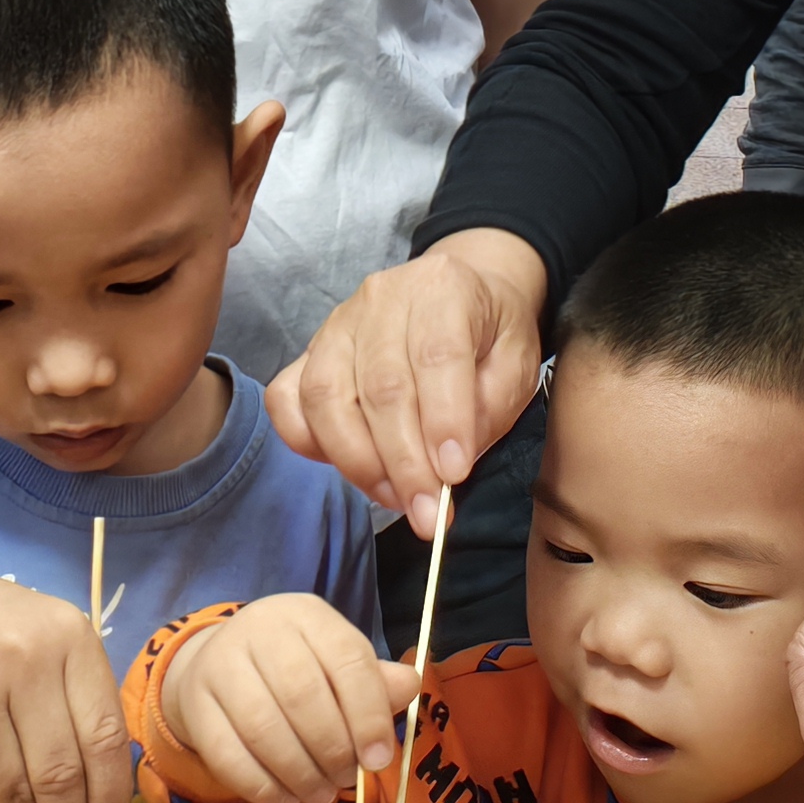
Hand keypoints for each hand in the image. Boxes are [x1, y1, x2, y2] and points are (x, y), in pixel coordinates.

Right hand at [160, 599, 416, 802]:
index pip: (346, 657)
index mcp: (306, 614)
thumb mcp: (336, 663)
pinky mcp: (194, 705)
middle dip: (332, 749)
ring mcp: (219, 665)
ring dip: (300, 773)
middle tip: (344, 780)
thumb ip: (374, 681)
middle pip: (301, 695)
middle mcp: (258, 630)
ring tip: (321, 793)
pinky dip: (263, 786)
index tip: (378, 759)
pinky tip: (286, 797)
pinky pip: (227, 755)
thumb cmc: (296, 667)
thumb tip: (408, 687)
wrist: (219, 664)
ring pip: (263, 728)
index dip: (367, 713)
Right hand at [264, 230, 549, 530]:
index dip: (443, 420)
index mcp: (443, 288)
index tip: (454, 475)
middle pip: (381, 386)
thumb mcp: (517, 364)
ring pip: (326, 396)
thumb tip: (446, 465)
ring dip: (358, 461)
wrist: (461, 291)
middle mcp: (382, 299)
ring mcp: (336, 324)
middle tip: (428, 514)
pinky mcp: (309, 351)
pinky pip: (287, 400)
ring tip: (394, 497)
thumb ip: (489, 408)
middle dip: (404, 462)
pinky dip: (307, 442)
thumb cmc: (491, 333)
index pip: (436, 355)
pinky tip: (345, 466)